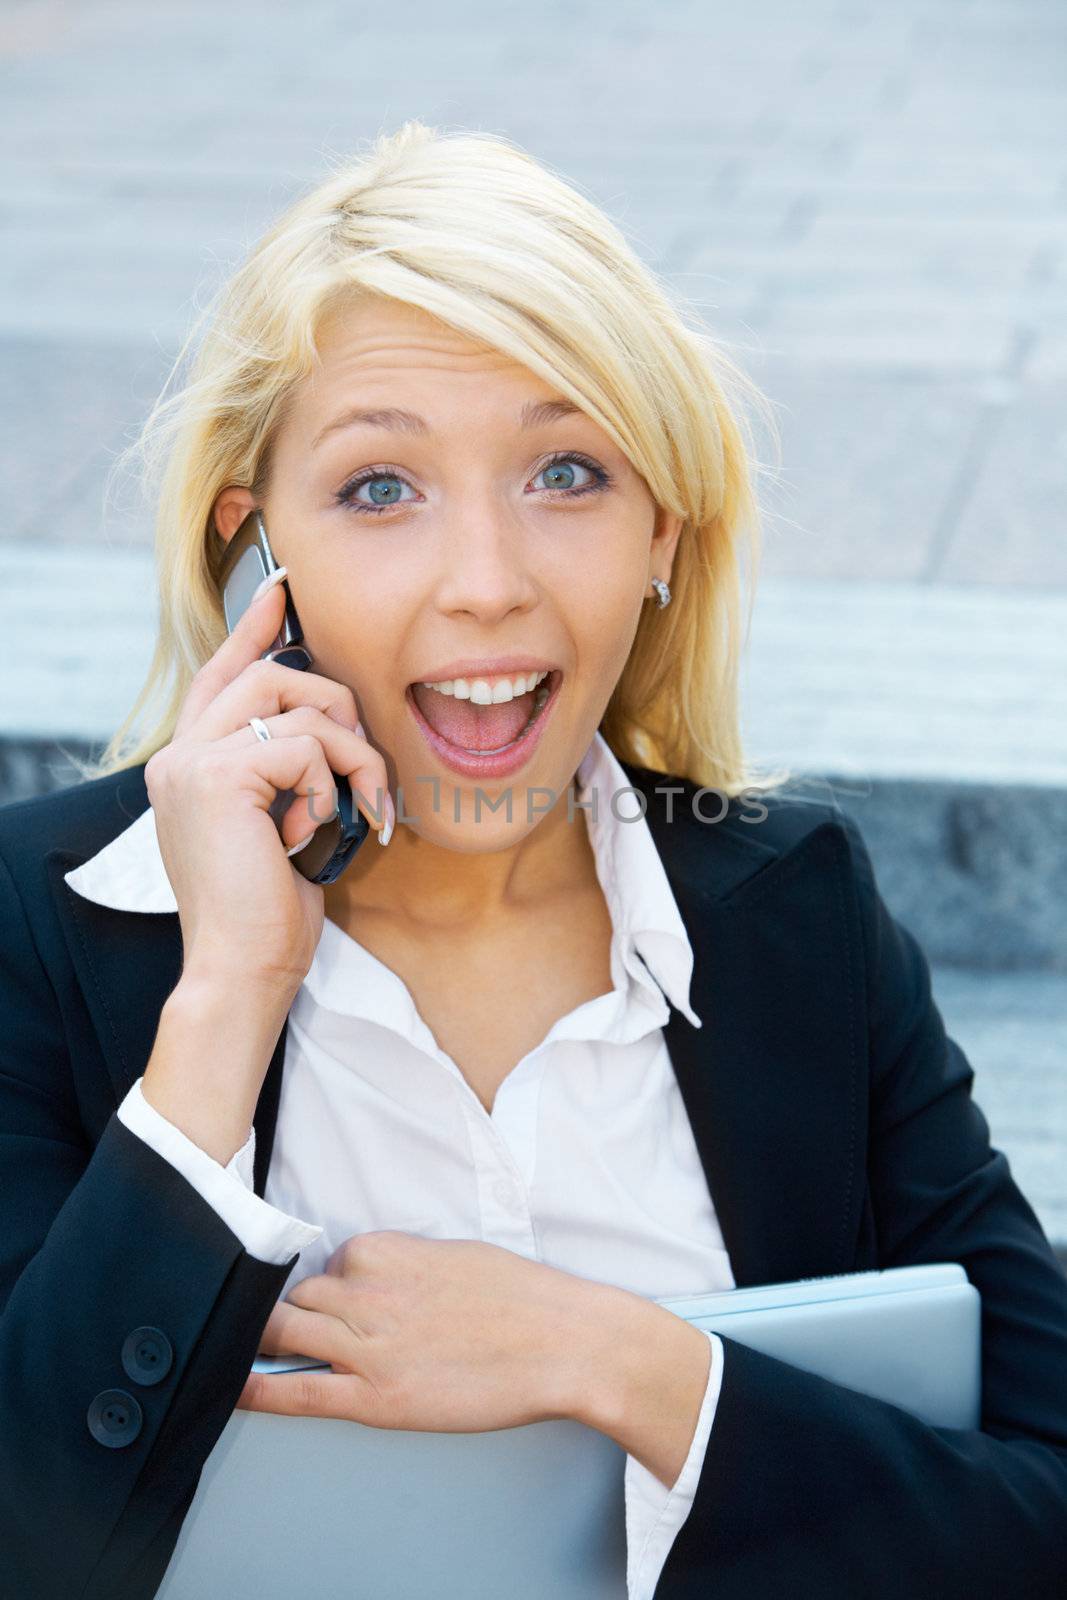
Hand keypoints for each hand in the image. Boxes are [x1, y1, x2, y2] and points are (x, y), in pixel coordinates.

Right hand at [144, 579, 390, 988]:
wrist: (243, 968)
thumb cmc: (269, 912)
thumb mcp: (282, 825)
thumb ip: (287, 772)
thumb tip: (333, 726)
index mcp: (188, 764)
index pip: (221, 675)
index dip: (253, 630)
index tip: (282, 590)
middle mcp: (179, 755)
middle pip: (270, 675)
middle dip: (335, 706)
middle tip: (365, 764)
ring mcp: (191, 763)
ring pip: (295, 703)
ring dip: (350, 752)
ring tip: (360, 805)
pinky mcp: (217, 777)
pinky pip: (303, 745)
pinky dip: (332, 785)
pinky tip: (321, 830)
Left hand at [235, 1230, 619, 1432]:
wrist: (561, 1342)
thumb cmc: (521, 1299)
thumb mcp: (454, 1254)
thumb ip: (406, 1263)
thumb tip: (377, 1281)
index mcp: (389, 1250)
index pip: (332, 1263)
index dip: (337, 1287)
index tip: (347, 1304)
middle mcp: (369, 1293)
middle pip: (301, 1298)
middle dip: (299, 1315)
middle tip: (306, 1334)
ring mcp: (368, 1347)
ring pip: (287, 1333)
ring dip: (274, 1342)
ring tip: (269, 1355)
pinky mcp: (376, 1397)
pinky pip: (297, 1392)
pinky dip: (259, 1389)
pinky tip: (237, 1386)